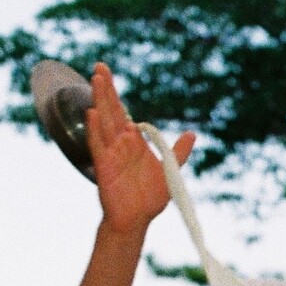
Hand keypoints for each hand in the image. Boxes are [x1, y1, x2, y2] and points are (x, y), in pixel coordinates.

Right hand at [86, 62, 195, 235]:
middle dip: (106, 89)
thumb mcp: (170, 171)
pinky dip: (95, 130)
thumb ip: (178, 151)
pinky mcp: (104, 166)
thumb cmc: (150, 197)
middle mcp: (120, 144)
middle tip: (100, 66)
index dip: (117, 95)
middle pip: (112, 111)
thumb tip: (192, 133)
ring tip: (96, 80)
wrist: (137, 219)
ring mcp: (111, 153)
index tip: (109, 74)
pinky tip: (93, 113)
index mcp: (134, 143)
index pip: (124, 112)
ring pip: (104, 122)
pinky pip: (99, 145)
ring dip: (100, 101)